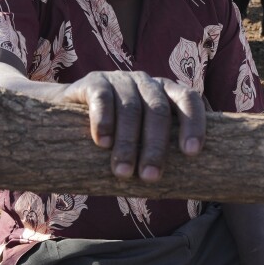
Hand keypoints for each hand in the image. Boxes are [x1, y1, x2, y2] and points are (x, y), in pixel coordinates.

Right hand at [60, 70, 205, 181]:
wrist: (70, 111)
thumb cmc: (118, 132)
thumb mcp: (143, 135)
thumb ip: (160, 148)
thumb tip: (188, 185)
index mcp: (166, 92)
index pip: (189, 99)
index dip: (193, 123)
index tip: (191, 153)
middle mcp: (146, 82)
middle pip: (158, 110)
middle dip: (155, 146)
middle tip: (149, 177)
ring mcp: (120, 79)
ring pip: (131, 108)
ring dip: (128, 142)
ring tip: (123, 172)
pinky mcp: (94, 81)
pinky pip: (102, 98)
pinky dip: (104, 121)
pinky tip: (103, 143)